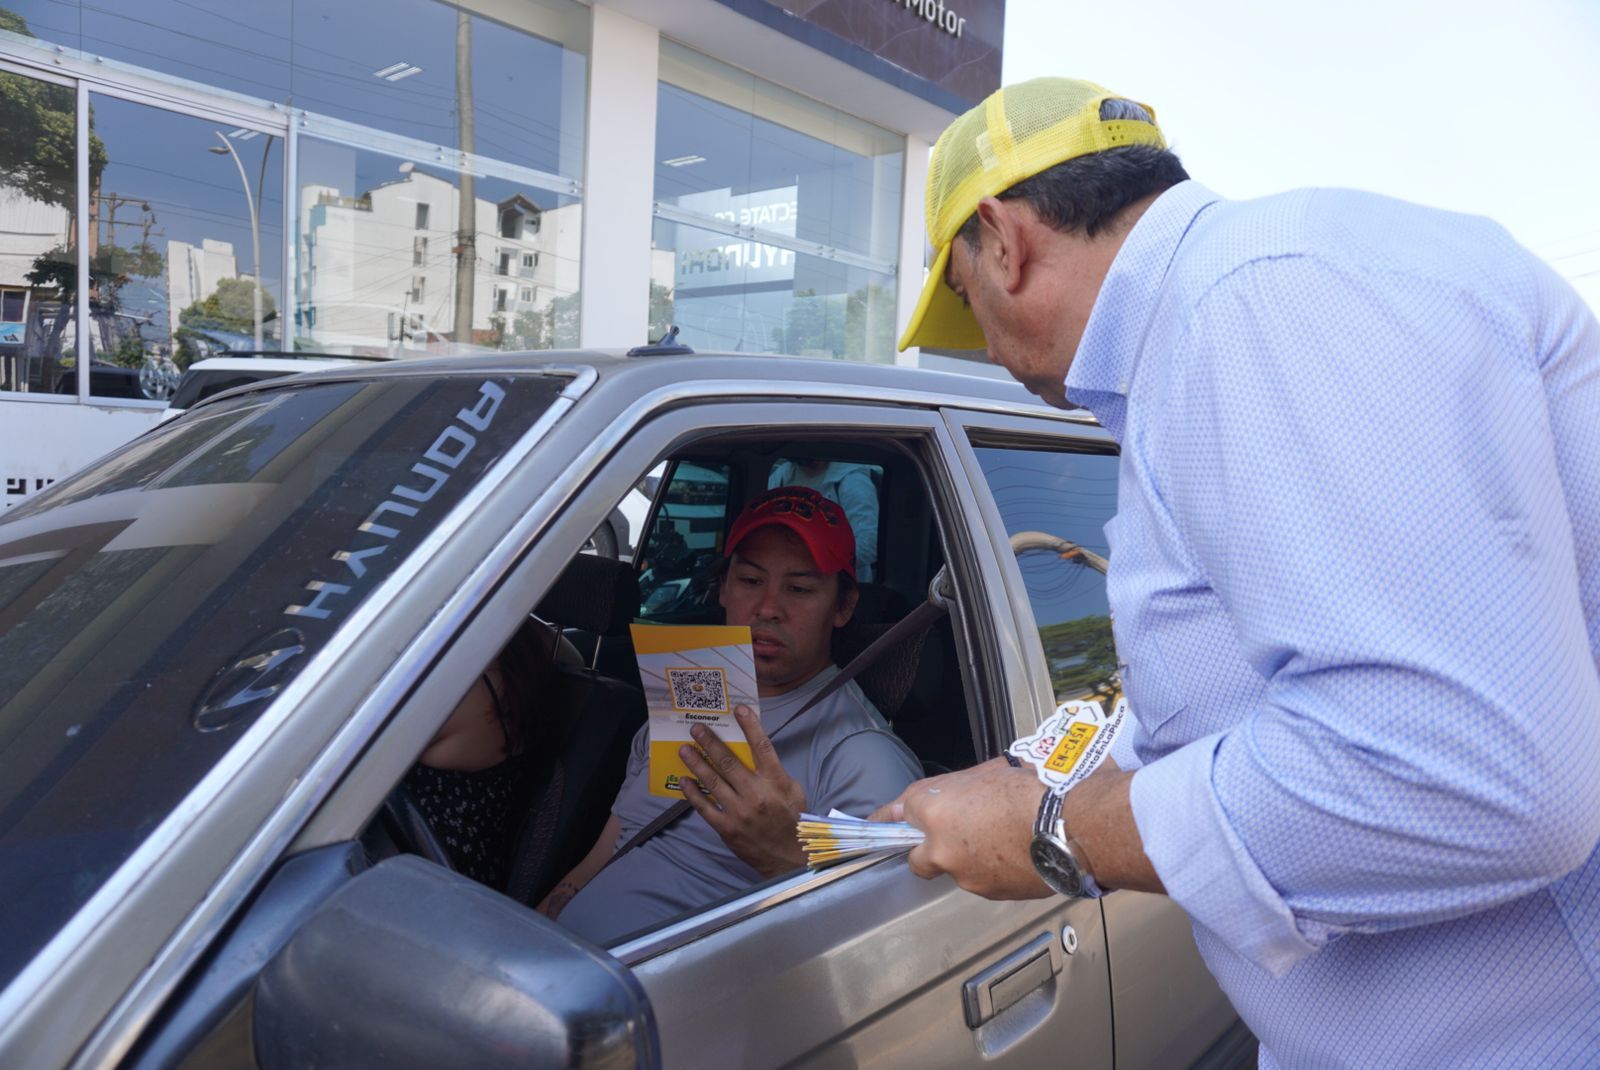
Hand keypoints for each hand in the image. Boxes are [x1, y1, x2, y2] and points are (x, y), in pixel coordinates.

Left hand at [679, 706, 807, 877]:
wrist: (788, 856)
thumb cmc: (792, 819)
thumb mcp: (793, 791)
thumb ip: (776, 772)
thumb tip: (756, 753)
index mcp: (776, 782)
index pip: (762, 747)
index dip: (750, 726)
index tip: (738, 709)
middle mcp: (756, 794)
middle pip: (729, 762)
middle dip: (710, 742)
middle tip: (697, 728)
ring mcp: (739, 812)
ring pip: (713, 781)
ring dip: (696, 763)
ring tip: (684, 749)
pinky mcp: (726, 827)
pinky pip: (704, 807)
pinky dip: (692, 792)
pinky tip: (684, 780)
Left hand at [870, 757, 1052, 899]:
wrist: (1068, 825)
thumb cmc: (1032, 790)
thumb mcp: (986, 772)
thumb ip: (954, 788)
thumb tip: (943, 794)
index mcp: (934, 809)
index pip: (894, 814)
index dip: (888, 819)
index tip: (880, 824)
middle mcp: (940, 847)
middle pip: (917, 858)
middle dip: (928, 850)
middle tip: (952, 836)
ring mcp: (964, 875)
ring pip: (953, 870)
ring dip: (967, 859)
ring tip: (999, 839)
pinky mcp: (989, 893)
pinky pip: (982, 881)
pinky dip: (992, 871)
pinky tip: (1014, 854)